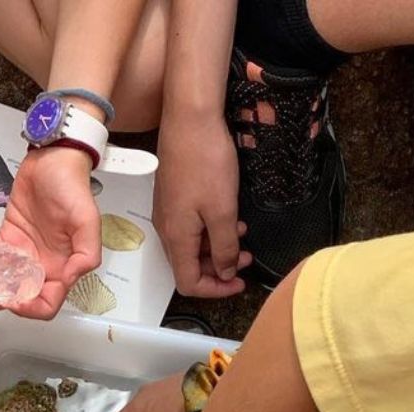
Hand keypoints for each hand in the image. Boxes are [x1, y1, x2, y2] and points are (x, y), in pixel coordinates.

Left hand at [0, 147, 100, 319]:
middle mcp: (42, 263)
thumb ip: (86, 254)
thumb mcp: (88, 220)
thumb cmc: (72, 187)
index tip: (11, 302)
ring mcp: (24, 250)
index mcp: (62, 266)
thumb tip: (71, 278)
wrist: (54, 159)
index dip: (29, 309)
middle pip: (17, 294)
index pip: (46, 303)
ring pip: (0, 278)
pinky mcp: (9, 235)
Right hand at [154, 115, 249, 297]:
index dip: (216, 289)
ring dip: (218, 246)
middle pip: (189, 266)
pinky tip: (229, 215)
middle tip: (247, 259)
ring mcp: (169, 212)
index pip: (189, 283)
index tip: (240, 283)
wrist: (190, 120)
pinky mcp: (174, 197)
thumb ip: (224, 247)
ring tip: (243, 234)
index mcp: (176, 237)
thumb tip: (226, 271)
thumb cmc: (205, 161)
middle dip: (220, 268)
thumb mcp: (223, 211)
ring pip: (192, 245)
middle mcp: (167, 229)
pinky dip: (211, 228)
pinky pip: (191, 226)